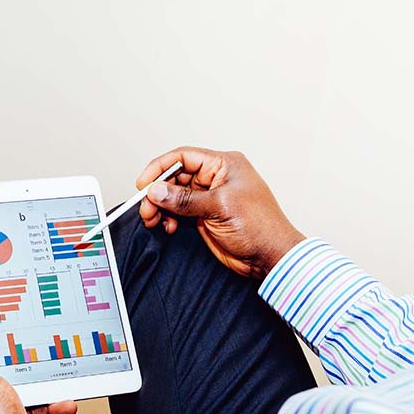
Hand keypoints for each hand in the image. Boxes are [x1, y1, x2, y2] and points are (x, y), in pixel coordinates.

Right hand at [137, 146, 305, 279]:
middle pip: (175, 177)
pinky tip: (168, 227)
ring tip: (154, 219)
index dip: (160, 168)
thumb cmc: (260, 227)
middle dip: (158, 192)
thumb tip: (157, 191)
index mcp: (224, 165)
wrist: (270, 256)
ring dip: (160, 207)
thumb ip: (185, 199)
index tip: (143, 184)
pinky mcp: (204, 216)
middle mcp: (215, 178)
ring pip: (174, 196)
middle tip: (147, 208)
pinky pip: (178, 211)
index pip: (184, 157)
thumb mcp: (219, 207)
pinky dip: (169, 218)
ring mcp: (209, 198)